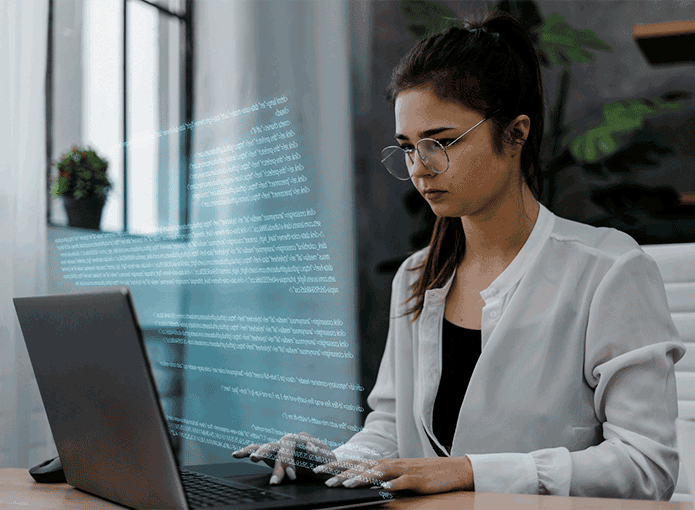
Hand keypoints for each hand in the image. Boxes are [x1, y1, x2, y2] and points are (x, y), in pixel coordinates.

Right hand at [232, 432, 336, 484]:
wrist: (323, 462)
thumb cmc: (327, 460)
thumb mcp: (328, 458)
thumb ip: (320, 452)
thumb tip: (310, 447)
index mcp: (301, 438)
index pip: (291, 444)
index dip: (289, 459)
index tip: (292, 476)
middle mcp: (288, 440)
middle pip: (277, 446)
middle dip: (274, 462)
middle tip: (274, 480)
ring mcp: (279, 446)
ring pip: (266, 446)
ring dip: (258, 453)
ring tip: (252, 458)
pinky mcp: (272, 455)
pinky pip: (257, 449)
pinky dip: (246, 451)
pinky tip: (235, 455)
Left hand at [315, 456, 473, 494]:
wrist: (451, 469)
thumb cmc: (423, 474)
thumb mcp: (398, 474)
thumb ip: (380, 477)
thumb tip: (358, 481)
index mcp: (384, 463)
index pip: (355, 463)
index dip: (337, 465)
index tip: (318, 469)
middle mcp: (390, 464)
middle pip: (362, 467)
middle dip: (341, 472)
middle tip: (323, 478)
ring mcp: (403, 471)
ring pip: (378, 473)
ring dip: (361, 478)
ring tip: (346, 484)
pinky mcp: (416, 479)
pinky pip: (401, 482)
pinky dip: (391, 485)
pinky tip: (382, 490)